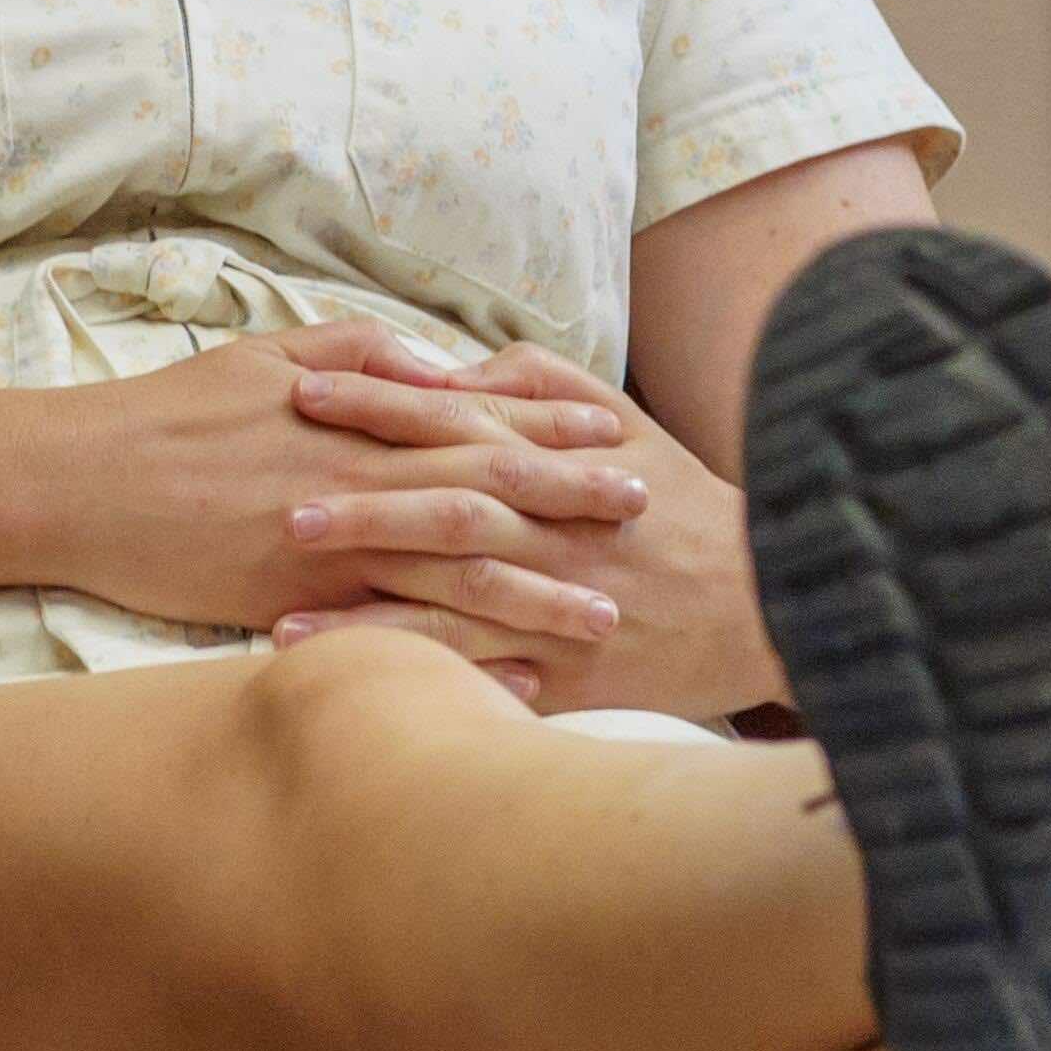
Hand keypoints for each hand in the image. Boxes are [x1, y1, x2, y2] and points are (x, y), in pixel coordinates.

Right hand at [6, 320, 652, 690]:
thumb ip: (362, 351)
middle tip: (646, 516)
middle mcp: (356, 477)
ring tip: (607, 618)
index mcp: (357, 415)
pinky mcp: (293, 603)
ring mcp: (327, 545)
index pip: (476, 418)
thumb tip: (438, 361)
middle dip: (569, 505)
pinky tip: (510, 683)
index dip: (550, 429)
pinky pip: (391, 636)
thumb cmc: (173, 411)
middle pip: (486, 491)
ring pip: (451, 572)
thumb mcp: (269, 351)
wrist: (77, 480)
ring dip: (533, 595)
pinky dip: (454, 658)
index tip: (618, 435)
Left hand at [269, 333, 769, 720]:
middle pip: (445, 508)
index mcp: (562, 461)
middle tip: (277, 502)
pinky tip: (358, 682)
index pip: (457, 421)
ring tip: (281, 614)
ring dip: (367, 608)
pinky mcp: (568, 670)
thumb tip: (457, 368)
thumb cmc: (684, 505)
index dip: (380, 404)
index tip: (304, 390)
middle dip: (360, 504)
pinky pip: (483, 673)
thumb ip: (541, 385)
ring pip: (453, 601)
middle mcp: (556, 529)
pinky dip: (421, 675)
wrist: (772, 594)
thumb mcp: (630, 421)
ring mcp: (560, 603)